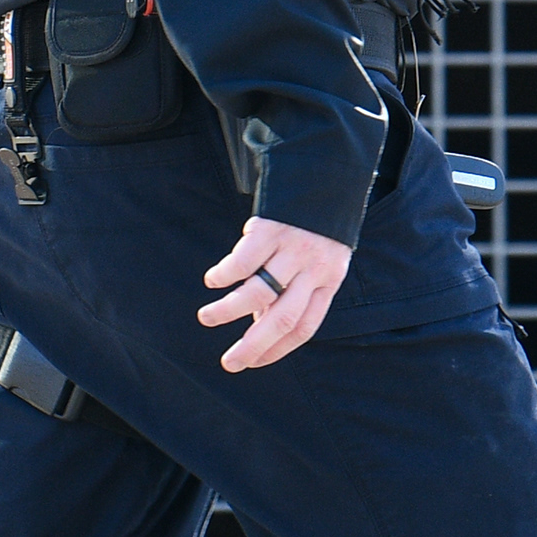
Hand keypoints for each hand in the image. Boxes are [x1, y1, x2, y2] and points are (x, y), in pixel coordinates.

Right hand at [197, 217, 353, 371]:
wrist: (323, 173)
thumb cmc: (314, 227)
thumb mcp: (316, 262)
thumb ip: (292, 292)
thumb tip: (258, 326)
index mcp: (329, 280)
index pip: (304, 327)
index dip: (278, 349)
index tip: (252, 363)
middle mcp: (314, 268)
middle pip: (284, 317)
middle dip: (254, 345)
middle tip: (229, 363)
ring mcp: (294, 248)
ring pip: (259, 291)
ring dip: (229, 310)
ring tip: (207, 317)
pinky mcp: (272, 228)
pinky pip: (245, 259)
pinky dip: (226, 273)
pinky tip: (214, 280)